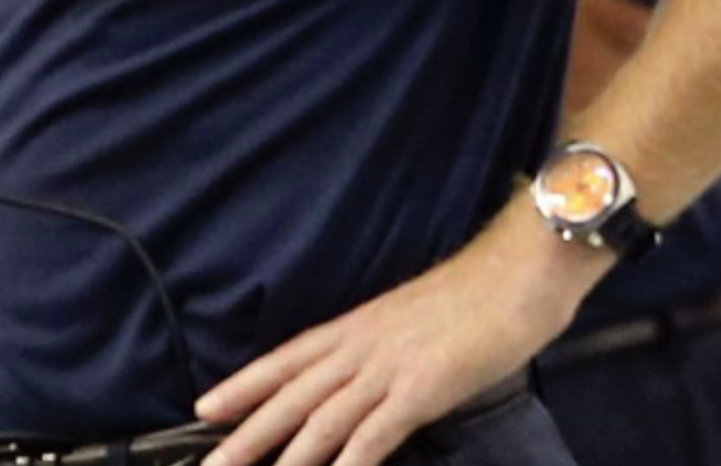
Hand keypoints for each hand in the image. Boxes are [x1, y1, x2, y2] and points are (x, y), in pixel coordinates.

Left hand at [193, 206, 606, 465]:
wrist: (515, 273)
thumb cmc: (474, 297)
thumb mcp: (411, 320)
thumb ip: (383, 348)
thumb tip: (370, 379)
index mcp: (354, 328)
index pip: (285, 360)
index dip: (243, 386)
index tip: (205, 408)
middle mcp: (359, 348)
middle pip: (290, 395)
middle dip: (245, 433)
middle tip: (210, 462)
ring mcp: (387, 369)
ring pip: (320, 419)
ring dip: (285, 457)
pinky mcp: (421, 390)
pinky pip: (375, 433)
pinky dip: (349, 461)